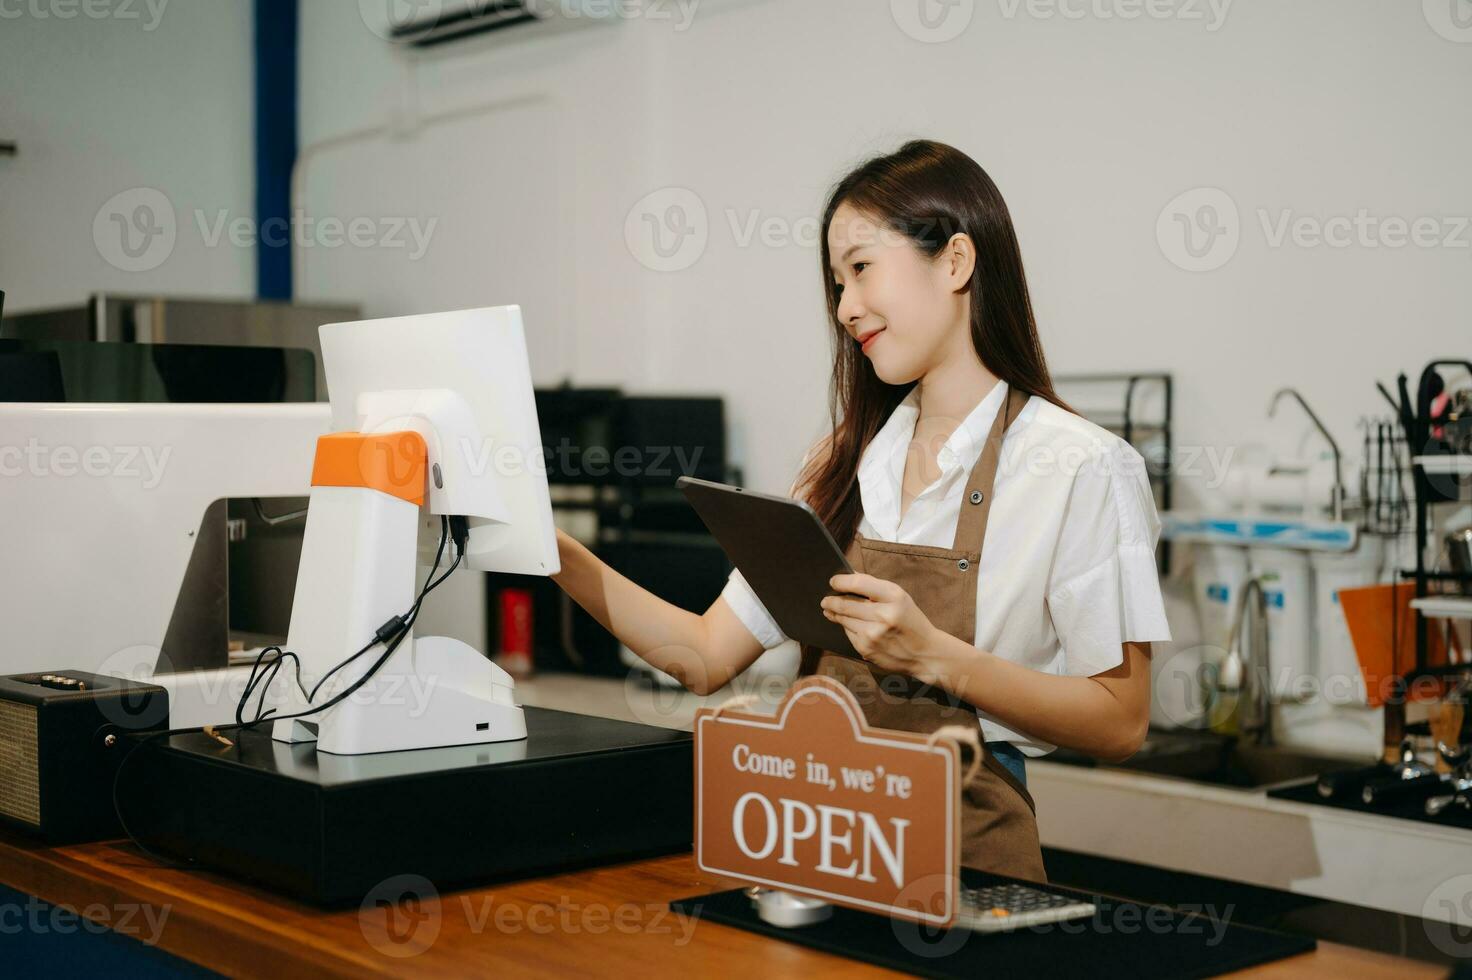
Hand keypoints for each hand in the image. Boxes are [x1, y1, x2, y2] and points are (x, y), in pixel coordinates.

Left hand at [820, 573, 942, 680]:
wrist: (926, 653)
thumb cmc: (910, 621)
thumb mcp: (900, 598)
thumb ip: (875, 587)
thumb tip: (848, 576)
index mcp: (894, 597)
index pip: (859, 583)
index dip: (841, 581)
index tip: (833, 581)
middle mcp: (883, 615)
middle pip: (845, 603)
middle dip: (831, 600)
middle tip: (825, 599)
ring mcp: (873, 634)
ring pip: (844, 619)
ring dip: (835, 613)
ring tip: (830, 609)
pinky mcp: (866, 649)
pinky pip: (848, 633)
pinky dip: (847, 627)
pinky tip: (850, 625)